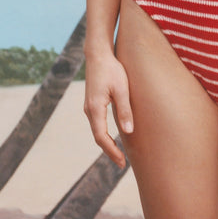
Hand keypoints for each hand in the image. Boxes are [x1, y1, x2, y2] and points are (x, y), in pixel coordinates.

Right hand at [83, 46, 132, 168]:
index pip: (101, 137)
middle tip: (122, 163)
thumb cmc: (112, 70)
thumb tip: (128, 132)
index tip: (121, 162)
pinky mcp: (93, 103)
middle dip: (110, 151)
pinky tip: (115, 136)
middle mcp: (89, 110)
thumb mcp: (122, 89)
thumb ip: (124, 110)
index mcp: (95, 108)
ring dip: (107, 143)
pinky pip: (98, 123)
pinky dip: (105, 133)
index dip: (111, 151)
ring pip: (97, 130)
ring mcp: (89, 107)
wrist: (98, 55)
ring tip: (120, 153)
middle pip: (98, 136)